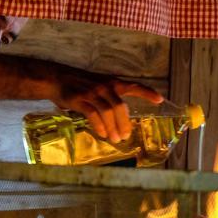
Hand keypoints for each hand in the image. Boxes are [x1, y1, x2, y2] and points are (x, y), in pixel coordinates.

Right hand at [49, 68, 163, 141]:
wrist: (57, 78)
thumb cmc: (80, 85)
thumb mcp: (99, 86)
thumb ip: (110, 98)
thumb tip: (120, 118)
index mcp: (112, 83)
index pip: (134, 86)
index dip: (147, 92)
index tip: (160, 100)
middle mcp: (105, 86)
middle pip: (120, 106)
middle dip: (125, 123)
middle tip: (126, 136)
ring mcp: (92, 92)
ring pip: (108, 112)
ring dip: (113, 127)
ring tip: (116, 139)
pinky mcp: (80, 99)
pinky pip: (93, 114)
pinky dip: (99, 126)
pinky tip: (103, 134)